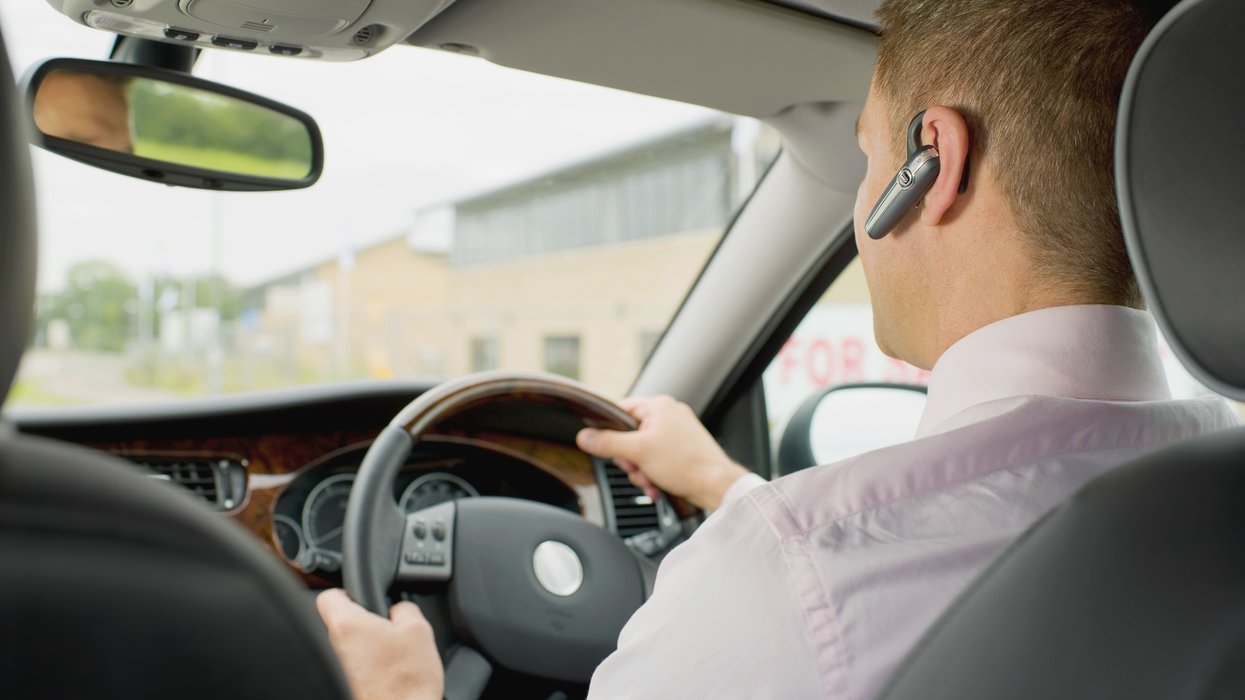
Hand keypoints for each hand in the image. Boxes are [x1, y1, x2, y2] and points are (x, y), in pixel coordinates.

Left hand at [316, 588, 443, 699]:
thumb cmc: (406, 683)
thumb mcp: (419, 630)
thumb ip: (406, 608)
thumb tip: (400, 608)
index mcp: (348, 626)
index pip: (328, 595)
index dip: (347, 591)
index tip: (362, 595)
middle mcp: (336, 647)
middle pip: (343, 622)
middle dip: (366, 620)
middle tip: (388, 626)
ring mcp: (340, 669)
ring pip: (353, 645)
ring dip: (371, 644)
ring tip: (395, 653)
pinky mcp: (348, 683)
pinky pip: (358, 665)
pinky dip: (373, 665)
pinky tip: (392, 672)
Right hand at [576, 395, 748, 511]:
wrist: (715, 485)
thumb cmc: (686, 464)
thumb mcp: (638, 452)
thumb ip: (607, 443)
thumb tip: (584, 436)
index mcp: (658, 406)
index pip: (620, 411)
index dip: (610, 431)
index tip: (608, 447)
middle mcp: (668, 415)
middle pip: (630, 435)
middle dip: (630, 459)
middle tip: (636, 468)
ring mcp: (677, 432)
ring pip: (642, 450)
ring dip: (641, 470)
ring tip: (650, 481)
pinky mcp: (683, 449)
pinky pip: (656, 458)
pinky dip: (653, 473)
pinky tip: (657, 485)